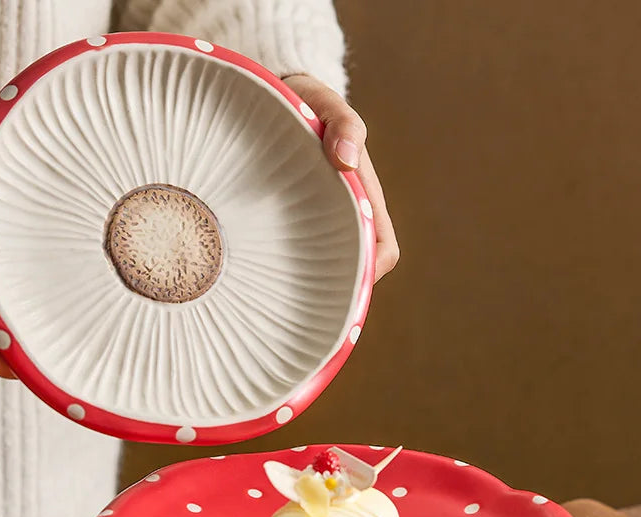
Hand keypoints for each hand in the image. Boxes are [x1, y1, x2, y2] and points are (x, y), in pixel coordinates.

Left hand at [283, 75, 398, 281]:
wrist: (276, 96)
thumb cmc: (305, 102)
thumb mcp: (323, 103)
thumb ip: (342, 124)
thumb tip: (347, 159)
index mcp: (364, 198)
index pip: (383, 251)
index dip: (371, 271)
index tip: (340, 281)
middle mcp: (346, 216)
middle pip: (354, 269)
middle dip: (333, 287)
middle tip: (294, 295)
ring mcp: (320, 221)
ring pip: (325, 265)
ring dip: (307, 278)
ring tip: (271, 286)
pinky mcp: (293, 222)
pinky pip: (296, 254)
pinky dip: (284, 265)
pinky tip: (256, 266)